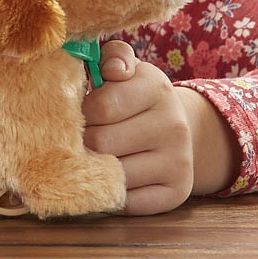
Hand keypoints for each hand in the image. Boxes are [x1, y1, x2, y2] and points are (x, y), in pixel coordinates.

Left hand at [82, 41, 238, 215]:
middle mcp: (173, 124)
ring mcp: (178, 161)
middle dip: (82, 141)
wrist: (175, 128)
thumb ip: (112, 56)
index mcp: (156, 87)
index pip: (101, 106)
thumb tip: (112, 70)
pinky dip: (110, 193)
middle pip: (102, 142)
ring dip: (94, 168)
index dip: (80, 112)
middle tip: (80, 137)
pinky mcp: (176, 193)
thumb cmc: (133, 94)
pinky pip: (128, 202)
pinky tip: (109, 178)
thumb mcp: (125, 67)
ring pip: (113, 175)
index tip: (78, 112)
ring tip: (92, 156)